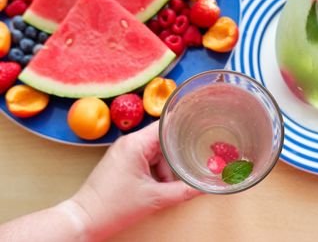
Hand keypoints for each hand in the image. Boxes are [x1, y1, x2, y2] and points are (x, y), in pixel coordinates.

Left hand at [69, 121, 201, 240]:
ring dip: (165, 167)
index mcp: (135, 143)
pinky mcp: (122, 161)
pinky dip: (155, 170)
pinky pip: (146, 159)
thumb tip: (204, 187)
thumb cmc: (114, 207)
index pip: (165, 125)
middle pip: (162, 140)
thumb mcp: (155, 199)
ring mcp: (124, 151)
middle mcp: (129, 142)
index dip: (183, 126)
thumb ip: (184, 191)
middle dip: (175, 155)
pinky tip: (158, 185)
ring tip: (167, 185)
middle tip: (189, 165)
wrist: (86, 219)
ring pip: (155, 151)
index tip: (199, 128)